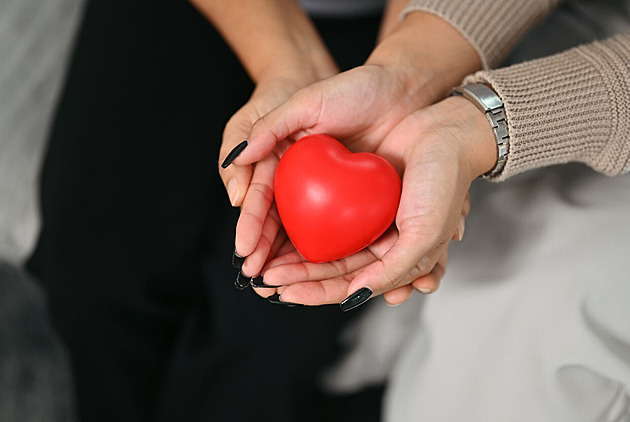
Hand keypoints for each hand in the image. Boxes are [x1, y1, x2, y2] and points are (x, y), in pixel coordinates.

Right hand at [222, 11, 481, 288]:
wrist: (401, 89)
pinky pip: (353, 237)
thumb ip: (268, 127)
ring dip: (305, 268)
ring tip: (293, 291)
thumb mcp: (304, 101)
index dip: (254, 228)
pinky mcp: (368, 208)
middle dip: (275, 259)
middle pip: (287, 230)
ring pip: (316, 240)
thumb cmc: (351, 88)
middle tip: (267, 284)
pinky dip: (345, 257)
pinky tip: (339, 277)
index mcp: (288, 165)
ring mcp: (338, 200)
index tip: (246, 252)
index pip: (264, 203)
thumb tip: (237, 158)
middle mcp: (309, 188)